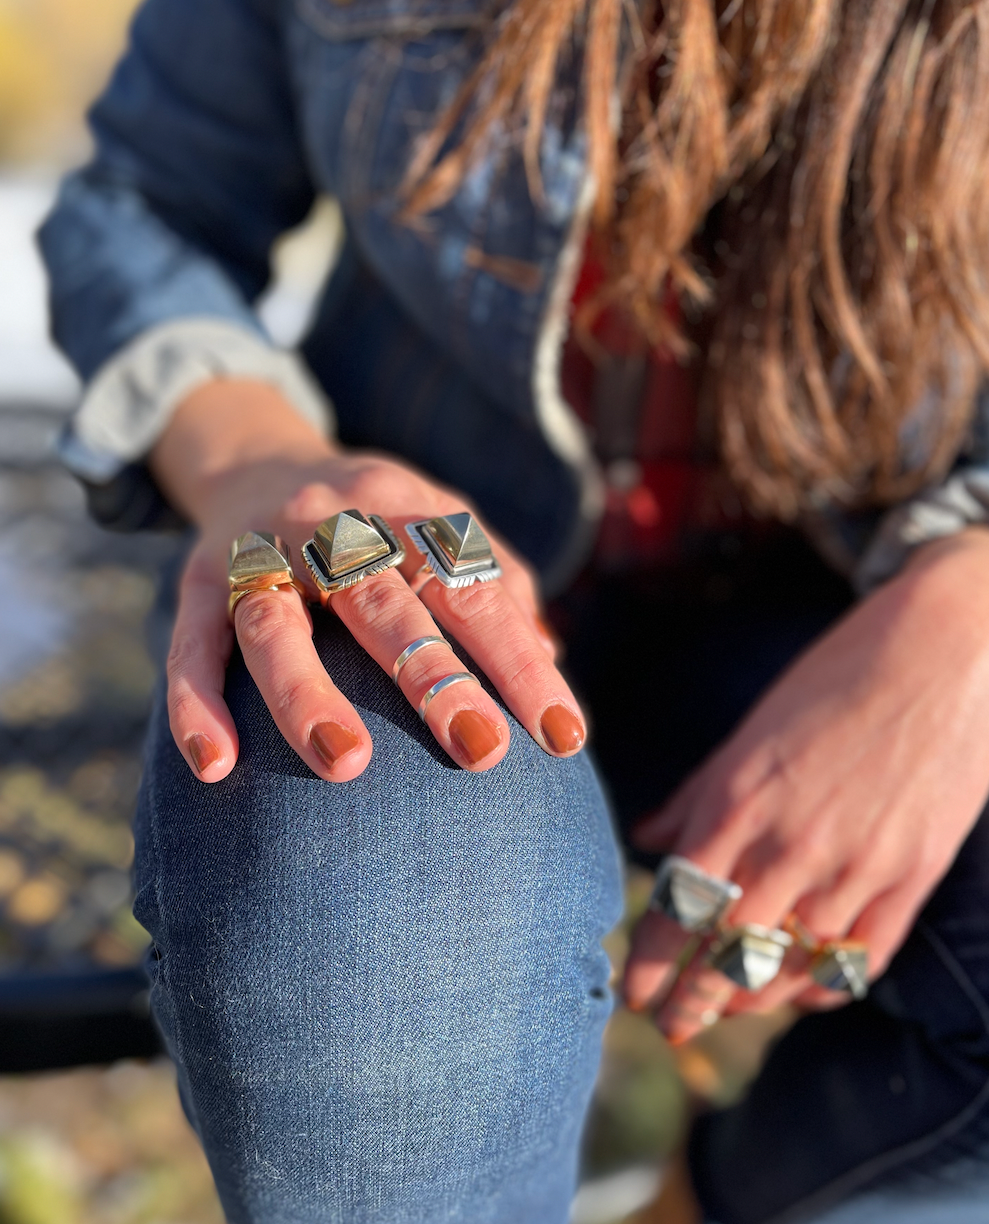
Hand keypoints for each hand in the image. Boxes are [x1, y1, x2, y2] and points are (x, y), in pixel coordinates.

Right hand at [151, 380, 585, 782]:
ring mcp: (257, 550)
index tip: (563, 735)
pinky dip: (196, 704)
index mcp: (403, 509)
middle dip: (434, 677)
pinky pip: (191, 643)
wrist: (256, 457)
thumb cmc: (372, 517)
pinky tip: (217, 766)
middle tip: (483, 751)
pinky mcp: (197, 580)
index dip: (519, 660)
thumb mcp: (436, 522)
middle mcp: (330, 524)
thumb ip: (494, 577)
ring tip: (346, 764)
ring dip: (307, 694)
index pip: (470, 586)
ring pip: (276, 624)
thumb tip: (549, 655)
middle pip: (383, 601)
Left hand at [622, 527, 988, 1043]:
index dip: (651, 958)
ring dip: (752, 999)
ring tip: (729, 1009)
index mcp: (738, 800)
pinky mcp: (912, 874)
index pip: (679, 903)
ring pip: (793, 965)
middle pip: (729, 950)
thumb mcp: (750, 731)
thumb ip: (697, 792)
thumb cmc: (831, 682)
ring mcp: (856, 863)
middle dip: (692, 1000)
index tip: (632, 992)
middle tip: (670, 1028)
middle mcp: (791, 842)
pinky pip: (861, 958)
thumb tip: (647, 834)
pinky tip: (800, 992)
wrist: (939, 654)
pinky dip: (824, 987)